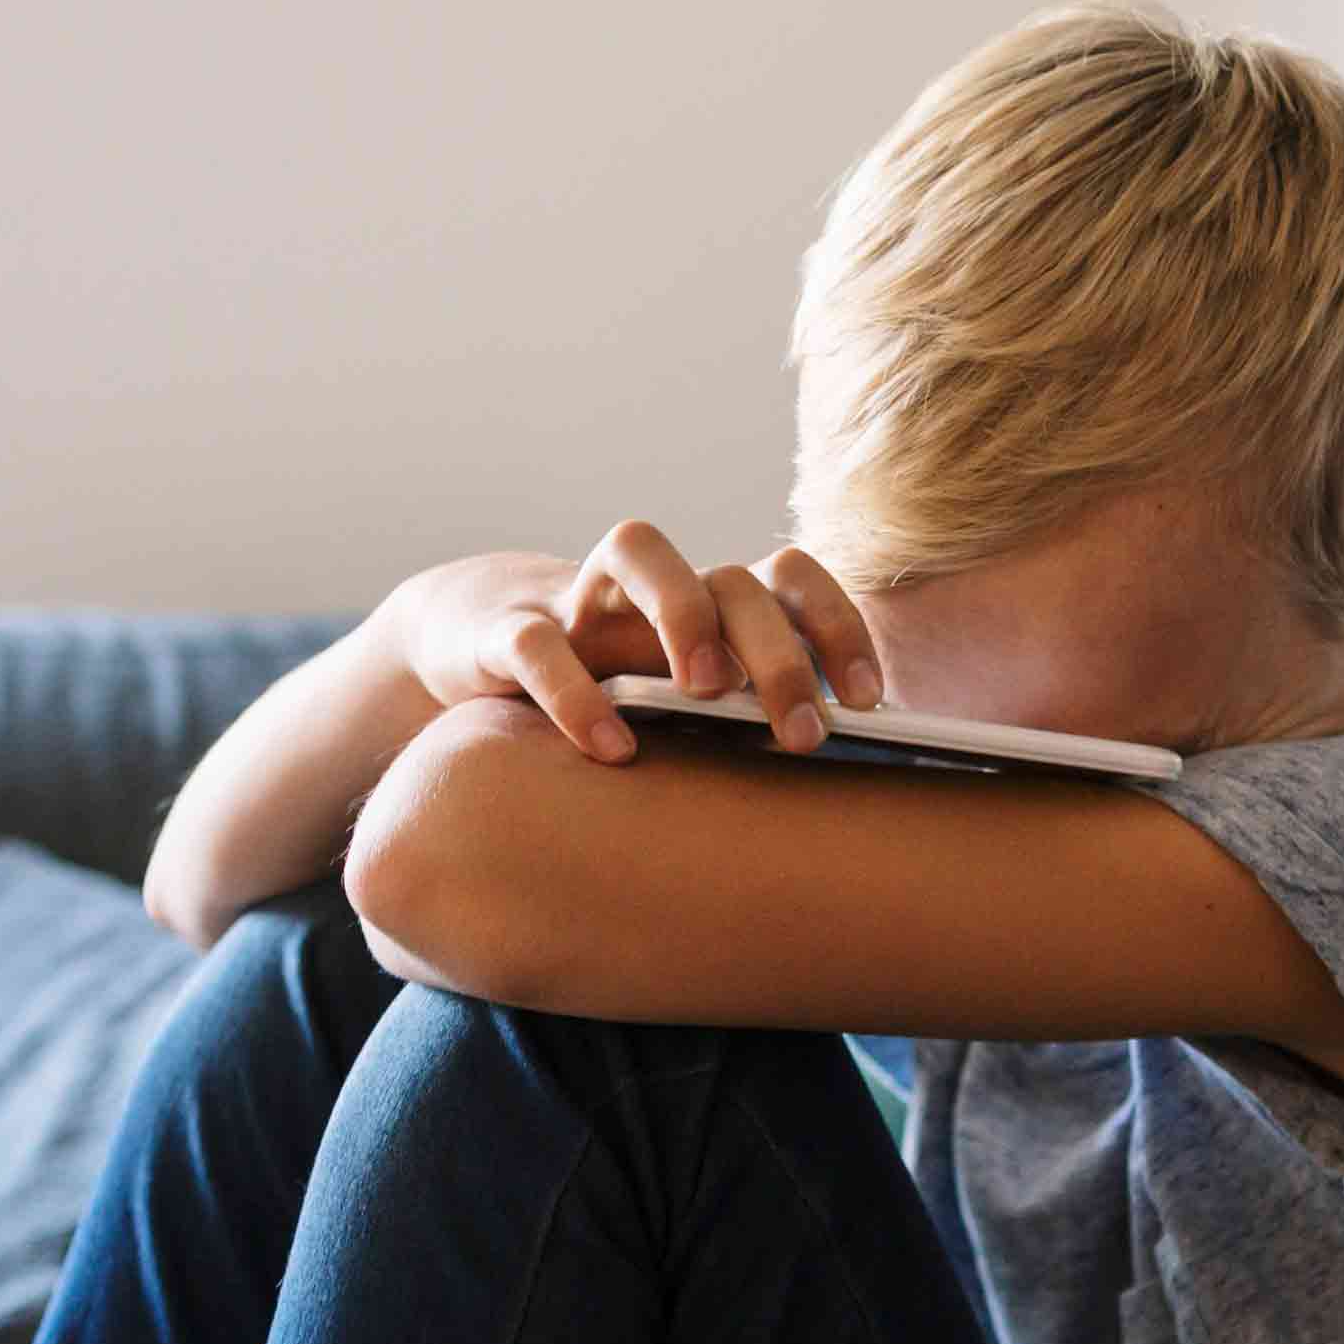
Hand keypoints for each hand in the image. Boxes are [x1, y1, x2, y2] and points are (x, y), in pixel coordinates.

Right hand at [385, 520, 884, 763]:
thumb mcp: (680, 711)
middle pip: (732, 577)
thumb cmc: (607, 689)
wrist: (476, 648)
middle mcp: (653, 585)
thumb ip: (741, 727)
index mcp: (708, 601)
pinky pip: (540, 641)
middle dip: (777, 651)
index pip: (791, 577)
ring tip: (704, 693)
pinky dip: (573, 691)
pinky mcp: (507, 629)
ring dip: (684, 613)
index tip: (867, 701)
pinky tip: (611, 751)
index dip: (838, 627)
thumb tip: (841, 795)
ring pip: (637, 548)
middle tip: (803, 732)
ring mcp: (580, 597)